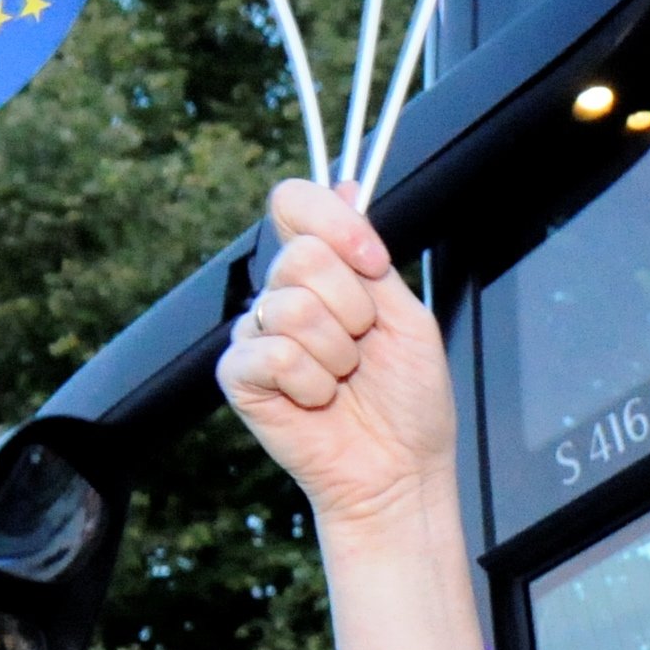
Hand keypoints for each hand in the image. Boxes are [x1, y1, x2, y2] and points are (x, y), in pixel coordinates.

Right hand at [217, 179, 485, 649]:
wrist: (401, 469)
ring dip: (339, 352)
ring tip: (346, 380)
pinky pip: (274, 354)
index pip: (294, 203)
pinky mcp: (239, 376)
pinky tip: (320, 402)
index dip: (332, 221)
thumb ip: (371, 257)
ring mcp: (256, 334)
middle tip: (365, 346)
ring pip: (291, 308)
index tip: (373, 261)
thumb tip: (347, 180)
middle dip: (354, 308)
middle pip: (301, 257)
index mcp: (325, 271)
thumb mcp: (406, 315)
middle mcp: (283, 294)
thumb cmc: (409, 399)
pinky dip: (312, 383)